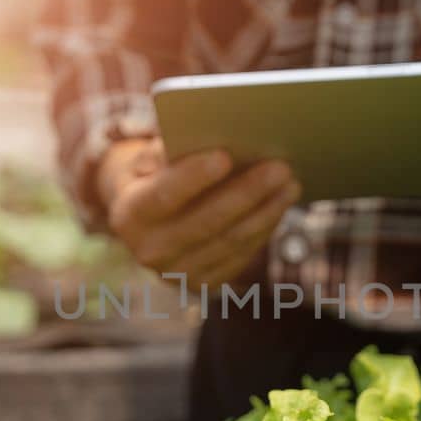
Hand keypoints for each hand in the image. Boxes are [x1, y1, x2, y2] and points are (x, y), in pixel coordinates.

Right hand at [98, 138, 299, 287]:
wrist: (147, 221)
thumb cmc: (156, 174)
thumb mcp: (150, 157)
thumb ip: (170, 149)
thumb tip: (211, 137)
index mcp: (129, 215)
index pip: (162, 196)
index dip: (193, 177)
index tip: (224, 155)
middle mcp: (150, 251)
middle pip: (206, 222)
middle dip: (246, 193)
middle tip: (279, 167)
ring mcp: (177, 274)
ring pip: (230, 241)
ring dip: (266, 211)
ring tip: (291, 183)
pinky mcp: (204, 284)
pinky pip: (241, 255)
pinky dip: (264, 227)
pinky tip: (281, 203)